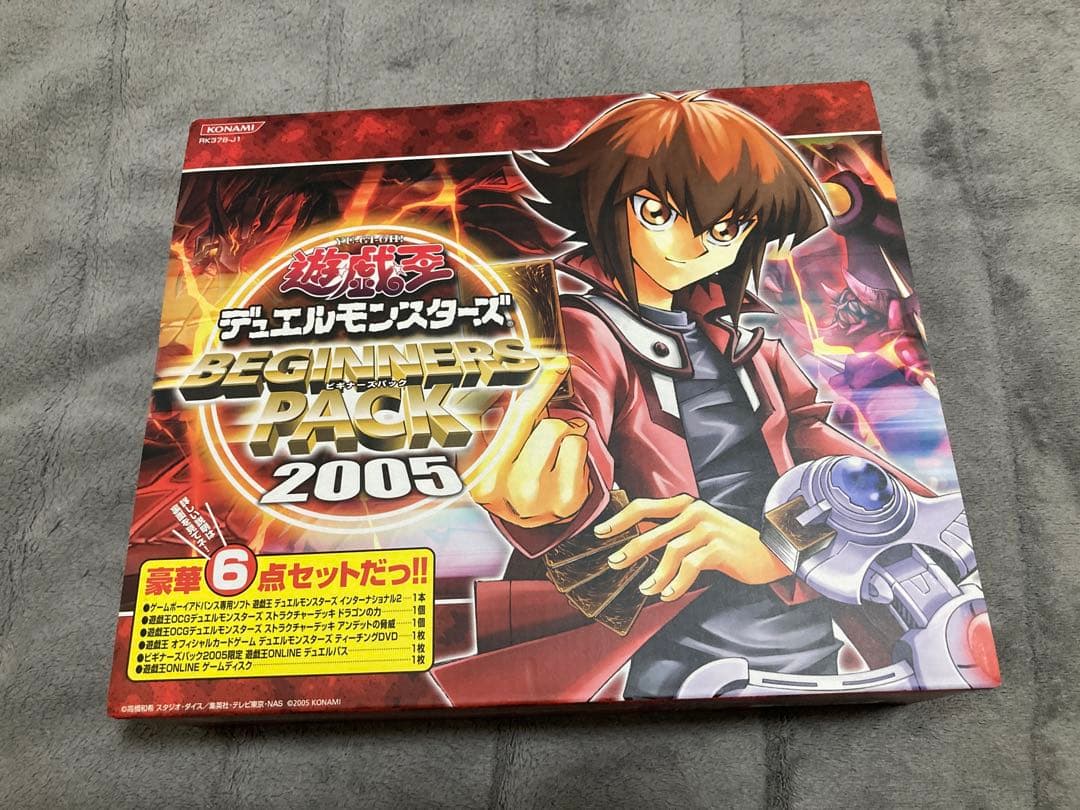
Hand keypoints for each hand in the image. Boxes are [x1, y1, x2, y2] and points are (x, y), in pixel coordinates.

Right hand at [470, 356, 591, 527]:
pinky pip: (580, 449)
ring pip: (567, 435)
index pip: (517, 421)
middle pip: (550, 427)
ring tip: (548, 456)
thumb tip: (507, 391)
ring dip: (561, 438)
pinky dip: (573, 452)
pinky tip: (560, 468)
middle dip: (546, 424)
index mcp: (486, 476)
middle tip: (537, 440)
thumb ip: (491, 419)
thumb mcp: (485, 448)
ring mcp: (545, 500)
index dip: (539, 389)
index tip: (557, 364)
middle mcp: (514, 492)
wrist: (522, 515)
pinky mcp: (570, 501)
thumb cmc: (504, 472)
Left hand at [599, 494, 787, 599]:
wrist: (771, 551)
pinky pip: (691, 566)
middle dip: (630, 549)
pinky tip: (668, 594)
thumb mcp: (699, 532)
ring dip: (655, 574)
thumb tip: (638, 544)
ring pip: (670, 551)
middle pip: (652, 531)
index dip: (621, 519)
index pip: (646, 507)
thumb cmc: (730, 545)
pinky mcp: (719, 546)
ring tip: (645, 589)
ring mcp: (707, 528)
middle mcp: (694, 512)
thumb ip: (673, 532)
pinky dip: (676, 583)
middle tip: (614, 563)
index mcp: (686, 506)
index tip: (601, 532)